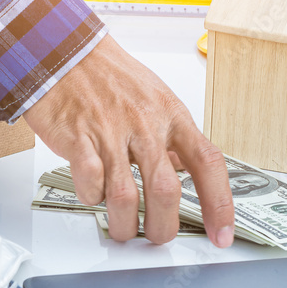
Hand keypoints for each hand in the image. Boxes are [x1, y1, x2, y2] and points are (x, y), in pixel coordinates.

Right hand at [23, 35, 234, 246]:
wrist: (64, 51)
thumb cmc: (110, 76)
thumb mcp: (155, 99)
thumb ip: (172, 137)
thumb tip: (186, 171)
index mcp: (172, 115)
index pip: (208, 163)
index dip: (220, 203)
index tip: (222, 234)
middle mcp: (145, 124)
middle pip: (166, 191)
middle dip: (163, 226)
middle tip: (158, 237)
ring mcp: (111, 132)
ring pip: (125, 196)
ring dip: (125, 224)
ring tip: (124, 229)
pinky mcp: (78, 138)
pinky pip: (89, 183)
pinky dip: (92, 198)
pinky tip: (93, 193)